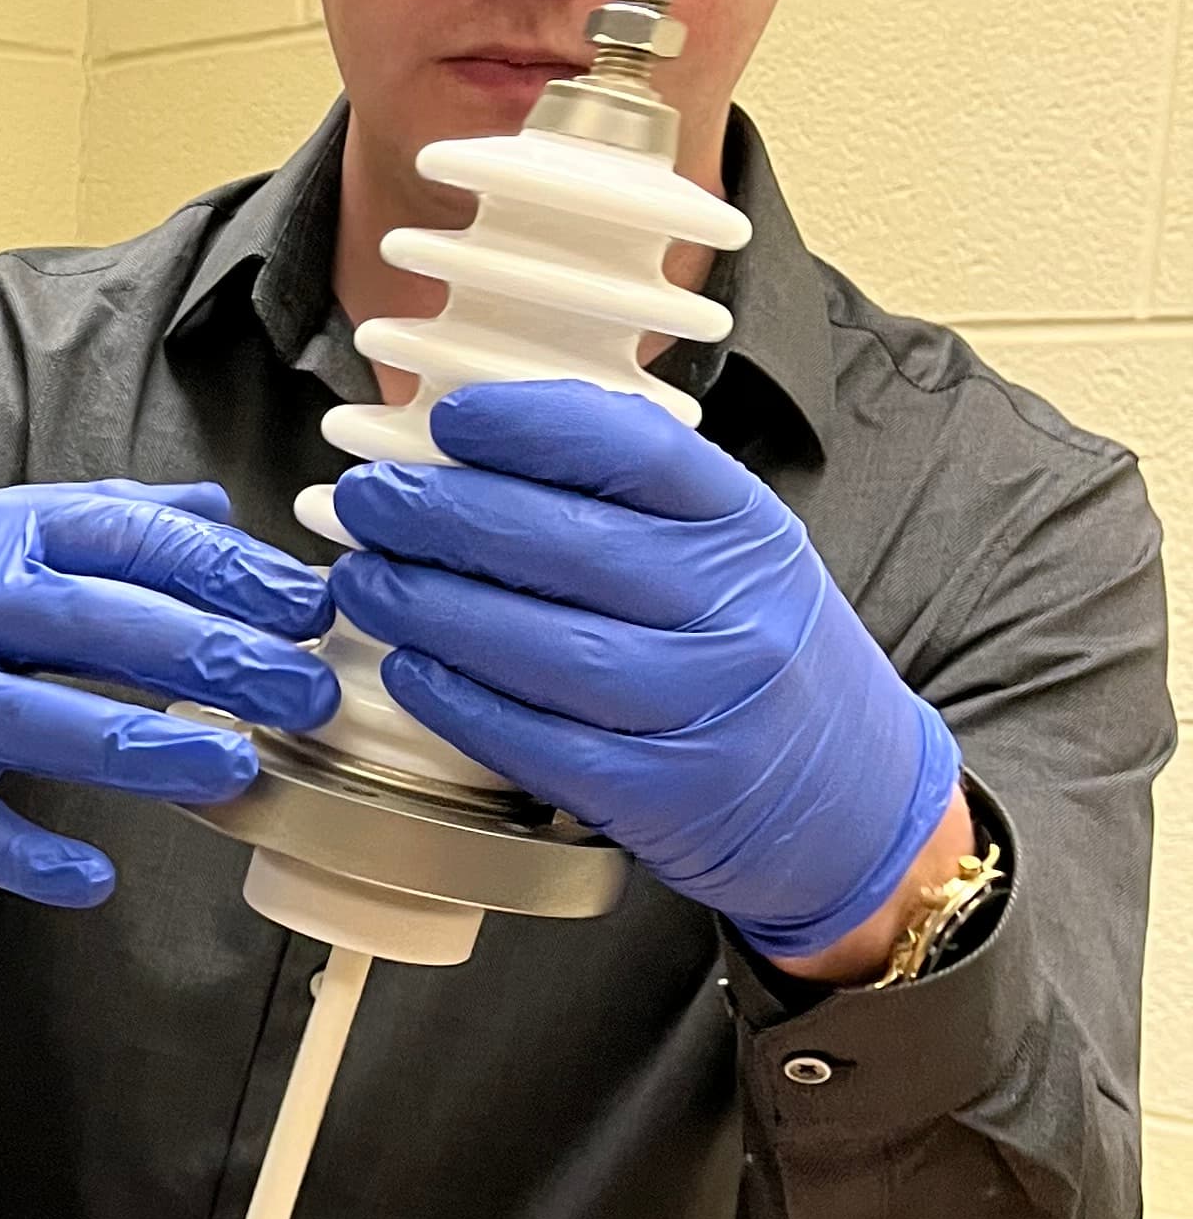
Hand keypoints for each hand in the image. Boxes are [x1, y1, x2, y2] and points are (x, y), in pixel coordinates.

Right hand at [0, 482, 337, 906]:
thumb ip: (100, 520)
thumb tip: (214, 508)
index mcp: (1, 537)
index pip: (130, 541)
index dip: (226, 572)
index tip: (308, 606)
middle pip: (100, 623)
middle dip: (213, 655)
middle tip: (305, 691)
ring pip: (41, 719)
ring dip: (141, 749)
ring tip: (231, 771)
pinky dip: (26, 855)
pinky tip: (93, 882)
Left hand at [327, 381, 960, 963]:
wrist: (852, 799)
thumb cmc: (762, 655)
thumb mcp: (735, 552)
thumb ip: (634, 499)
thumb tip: (485, 440)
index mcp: (746, 529)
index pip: (636, 452)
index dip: (530, 427)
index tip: (449, 420)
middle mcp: (732, 612)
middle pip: (568, 546)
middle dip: (444, 515)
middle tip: (370, 499)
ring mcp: (699, 706)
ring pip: (544, 647)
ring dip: (433, 608)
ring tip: (366, 579)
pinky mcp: (659, 793)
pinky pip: (540, 742)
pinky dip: (461, 703)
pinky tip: (410, 670)